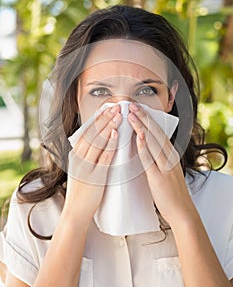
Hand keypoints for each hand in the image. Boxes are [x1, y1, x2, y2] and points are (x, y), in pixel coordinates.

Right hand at [63, 105, 121, 224]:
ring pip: (97, 142)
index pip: (87, 132)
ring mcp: (86, 167)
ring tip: (118, 116)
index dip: (97, 119)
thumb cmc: (82, 190)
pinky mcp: (94, 177)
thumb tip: (100, 139)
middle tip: (115, 108)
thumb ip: (88, 154)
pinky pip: (103, 158)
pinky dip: (109, 145)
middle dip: (105, 119)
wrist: (75, 212)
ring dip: (108, 127)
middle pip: (92, 134)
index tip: (107, 108)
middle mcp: (79, 158)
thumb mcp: (81, 168)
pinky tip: (116, 135)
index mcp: (76, 155)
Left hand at [128, 103, 195, 226]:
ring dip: (141, 126)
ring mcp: (165, 167)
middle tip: (132, 105)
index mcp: (171, 155)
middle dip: (143, 117)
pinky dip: (143, 147)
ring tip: (131, 115)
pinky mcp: (159, 178)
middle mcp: (170, 158)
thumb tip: (143, 148)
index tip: (138, 109)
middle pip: (156, 133)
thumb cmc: (171, 194)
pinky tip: (137, 136)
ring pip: (153, 142)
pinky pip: (150, 159)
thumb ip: (157, 159)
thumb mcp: (166, 171)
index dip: (148, 119)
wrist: (182, 213)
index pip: (159, 132)